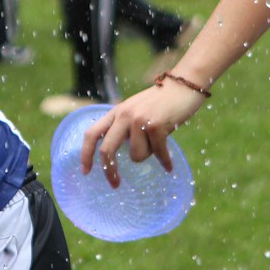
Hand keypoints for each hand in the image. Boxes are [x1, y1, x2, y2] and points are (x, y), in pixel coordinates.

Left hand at [78, 79, 206, 187]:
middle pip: (106, 150)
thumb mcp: (136, 110)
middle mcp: (124, 115)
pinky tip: (168, 166)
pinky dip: (164, 161)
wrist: (184, 84)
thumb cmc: (162, 102)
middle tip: (115, 184)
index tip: (85, 172)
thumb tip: (118, 154)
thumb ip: (125, 127)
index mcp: (116, 112)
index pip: (92, 134)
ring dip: (149, 155)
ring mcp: (139, 119)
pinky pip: (157, 153)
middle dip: (110, 171)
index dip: (86, 154)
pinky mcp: (156, 124)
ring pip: (136, 155)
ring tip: (158, 144)